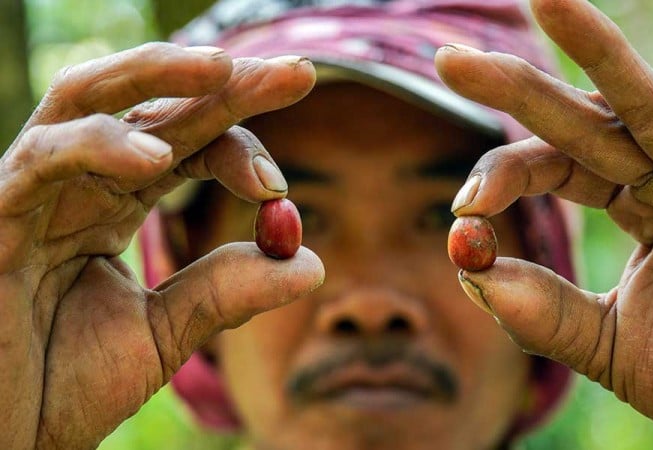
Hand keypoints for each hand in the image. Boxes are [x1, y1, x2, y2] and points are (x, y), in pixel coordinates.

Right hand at [0, 43, 323, 448]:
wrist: (2, 440)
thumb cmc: (62, 385)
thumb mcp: (164, 334)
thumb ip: (227, 292)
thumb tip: (313, 264)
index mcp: (114, 204)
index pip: (187, 145)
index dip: (240, 146)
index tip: (280, 186)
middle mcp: (78, 185)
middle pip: (153, 106)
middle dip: (224, 83)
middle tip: (296, 71)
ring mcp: (33, 191)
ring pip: (88, 99)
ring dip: (159, 76)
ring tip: (226, 70)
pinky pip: (44, 158)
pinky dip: (99, 146)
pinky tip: (156, 158)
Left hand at [435, 0, 652, 447]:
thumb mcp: (609, 347)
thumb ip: (542, 312)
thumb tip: (472, 268)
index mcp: (639, 207)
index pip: (558, 164)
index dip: (505, 173)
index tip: (462, 205)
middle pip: (586, 121)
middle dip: (518, 89)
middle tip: (448, 60)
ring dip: (600, 52)